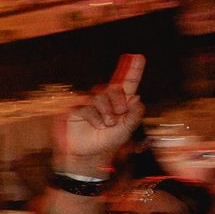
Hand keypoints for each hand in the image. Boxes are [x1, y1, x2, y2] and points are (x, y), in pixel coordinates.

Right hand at [54, 53, 143, 179]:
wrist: (89, 156)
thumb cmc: (108, 142)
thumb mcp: (127, 129)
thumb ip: (135, 114)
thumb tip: (136, 97)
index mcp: (120, 103)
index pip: (127, 83)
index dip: (133, 70)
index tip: (139, 57)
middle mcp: (104, 100)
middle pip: (113, 87)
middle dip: (119, 98)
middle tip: (121, 112)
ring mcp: (89, 104)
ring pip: (99, 96)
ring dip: (107, 110)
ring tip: (108, 124)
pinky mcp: (75, 110)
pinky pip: (86, 106)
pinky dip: (94, 116)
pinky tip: (98, 125)